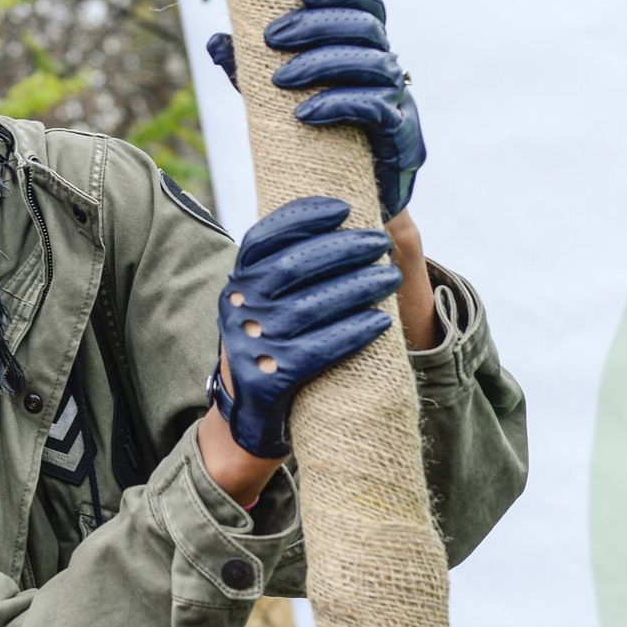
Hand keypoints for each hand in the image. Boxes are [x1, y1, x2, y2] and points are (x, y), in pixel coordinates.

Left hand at [204, 0, 425, 219]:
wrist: (348, 207)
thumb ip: (252, 71)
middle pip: (368, 28)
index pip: (368, 5)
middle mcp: (389, 71)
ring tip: (279, 80)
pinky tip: (304, 114)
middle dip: (318, 25)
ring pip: (377, 64)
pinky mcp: (404, 140)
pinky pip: (379, 109)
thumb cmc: (316, 142)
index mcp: (366, 53)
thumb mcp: (275, 102)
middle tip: (271, 37)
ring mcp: (401, 103)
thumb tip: (216, 41)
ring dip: (324, 64)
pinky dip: (339, 104)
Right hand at [209, 195, 402, 459]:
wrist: (246, 419)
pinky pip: (318, 349)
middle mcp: (238, 308)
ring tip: (390, 277)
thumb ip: (281, 274)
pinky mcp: (269, 378)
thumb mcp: (260, 306)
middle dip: (342, 247)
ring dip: (357, 286)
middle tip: (379, 242)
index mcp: (236, 283)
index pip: (263, 238)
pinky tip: (380, 320)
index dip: (302, 217)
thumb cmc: (269, 347)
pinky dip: (352, 332)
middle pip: (292, 266)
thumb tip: (337, 224)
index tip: (343, 207)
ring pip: (310, 305)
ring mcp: (250, 343)